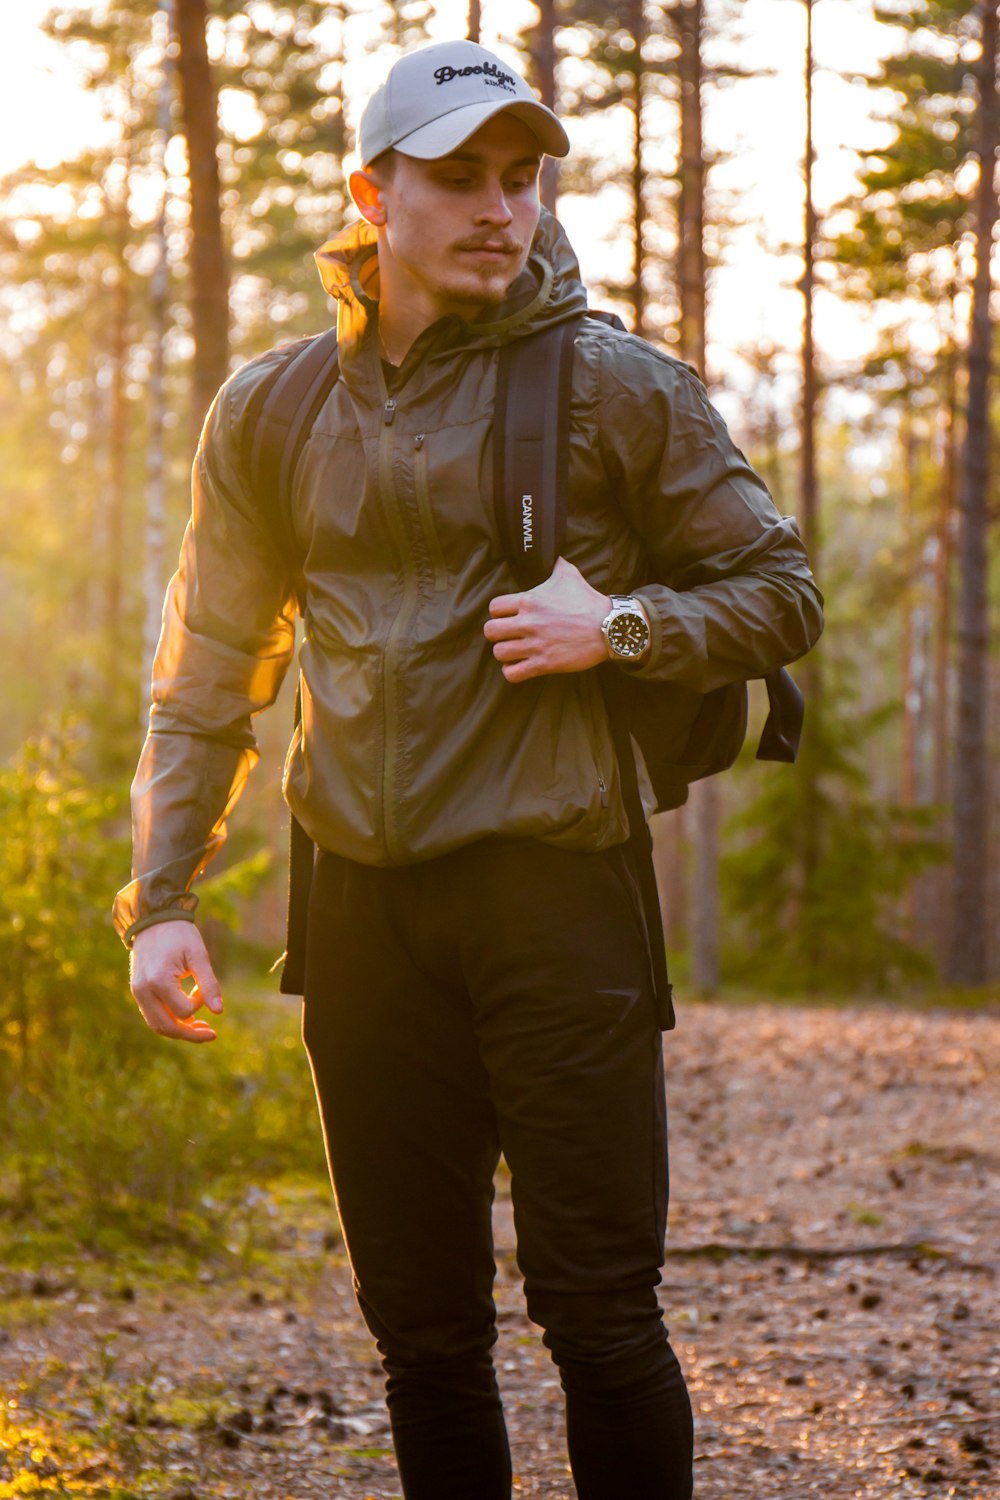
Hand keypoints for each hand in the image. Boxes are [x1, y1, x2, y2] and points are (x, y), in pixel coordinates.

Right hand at [130, 921, 223, 1043]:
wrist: (153, 918)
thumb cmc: (179, 934)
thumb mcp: (199, 955)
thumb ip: (209, 984)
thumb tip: (219, 1012)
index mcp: (159, 981)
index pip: (184, 1011)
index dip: (200, 1002)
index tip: (203, 986)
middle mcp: (143, 991)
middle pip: (167, 1027)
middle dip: (190, 1034)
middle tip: (211, 1035)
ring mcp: (137, 992)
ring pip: (158, 1025)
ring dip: (179, 1031)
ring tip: (201, 1029)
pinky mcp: (137, 991)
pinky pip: (152, 1015)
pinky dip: (169, 1020)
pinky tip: (186, 1018)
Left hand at [484, 556, 612, 682]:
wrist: (609, 627)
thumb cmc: (588, 601)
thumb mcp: (569, 574)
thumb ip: (554, 563)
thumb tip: (551, 550)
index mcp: (530, 601)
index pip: (494, 607)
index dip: (498, 613)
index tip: (508, 616)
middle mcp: (529, 623)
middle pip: (490, 631)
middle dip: (497, 633)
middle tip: (508, 634)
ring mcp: (536, 645)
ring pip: (499, 653)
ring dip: (504, 653)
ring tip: (514, 651)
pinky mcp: (544, 664)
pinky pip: (513, 674)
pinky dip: (512, 671)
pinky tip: (520, 665)